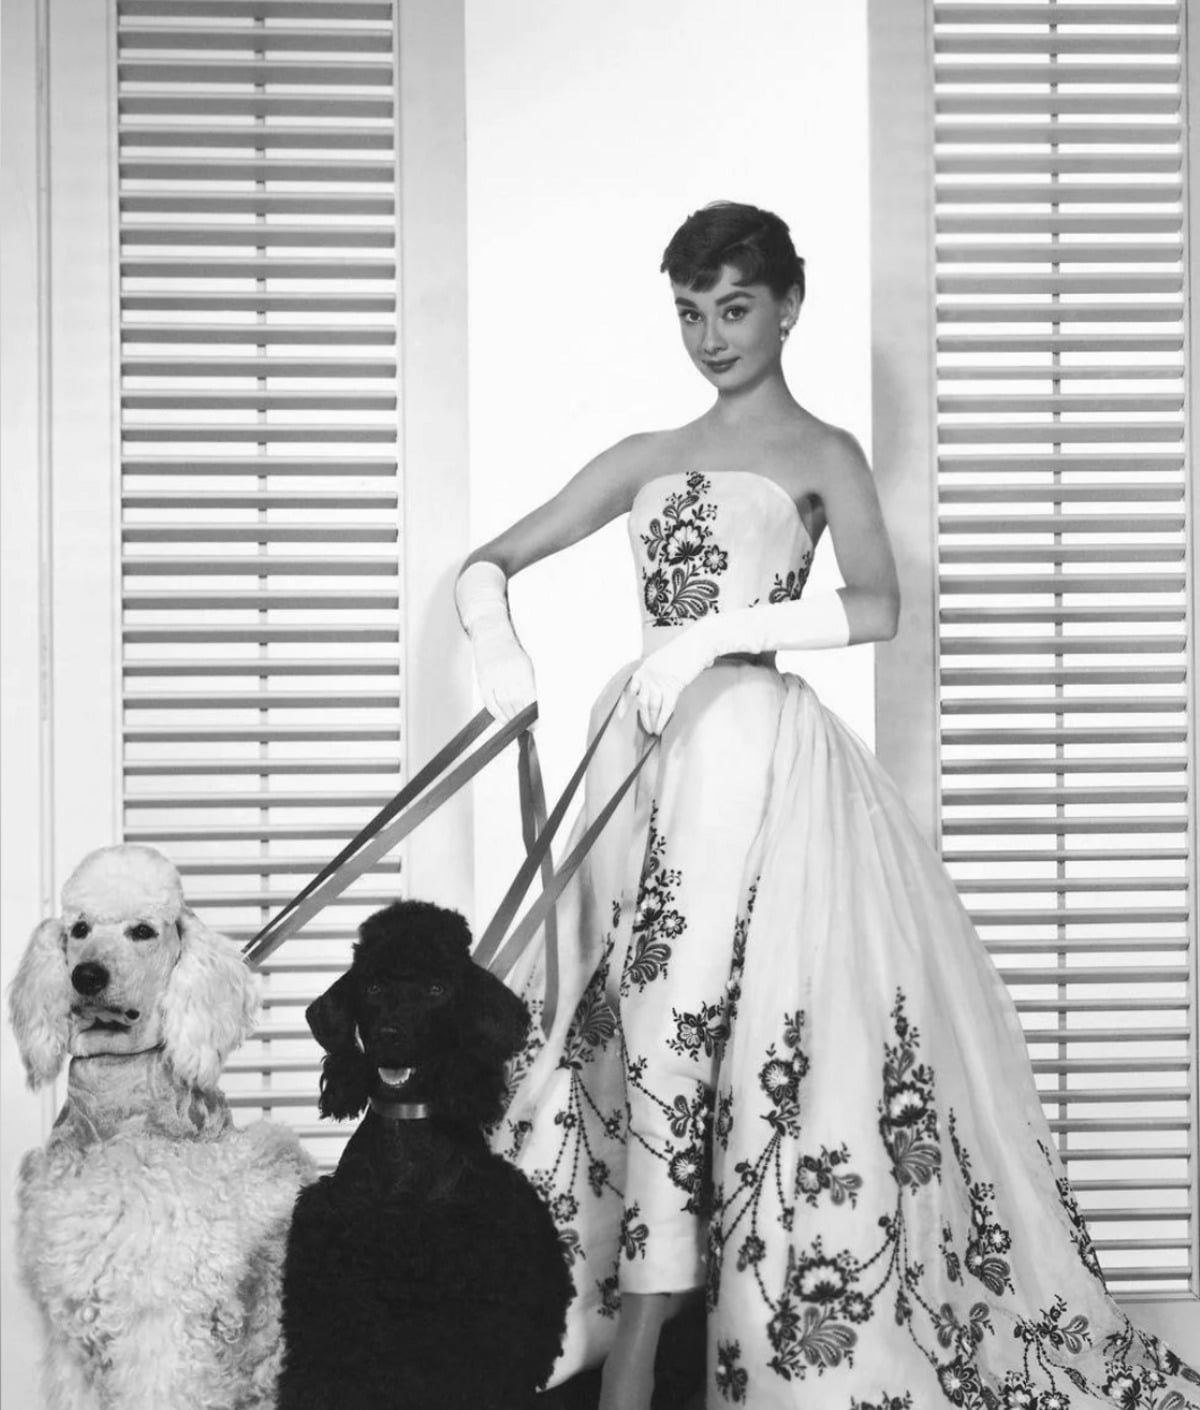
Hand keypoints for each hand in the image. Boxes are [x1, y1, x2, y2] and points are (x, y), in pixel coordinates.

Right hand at [455, 560, 536, 723]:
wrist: (490, 630)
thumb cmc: (516, 643)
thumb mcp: (530, 657)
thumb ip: (537, 677)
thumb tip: (548, 697)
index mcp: (520, 666)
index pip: (528, 696)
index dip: (535, 712)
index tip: (542, 720)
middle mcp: (505, 674)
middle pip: (516, 705)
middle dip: (526, 718)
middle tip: (535, 726)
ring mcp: (491, 679)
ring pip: (502, 707)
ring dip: (513, 719)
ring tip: (523, 725)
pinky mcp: (482, 682)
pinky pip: (490, 704)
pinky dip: (499, 715)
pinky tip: (507, 718)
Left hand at [626, 628, 714, 734]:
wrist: (699, 642)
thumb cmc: (687, 650)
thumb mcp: (666, 660)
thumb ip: (661, 674)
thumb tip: (662, 690)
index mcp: (646, 667)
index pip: (629, 688)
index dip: (624, 704)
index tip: (620, 716)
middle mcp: (649, 674)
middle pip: (641, 702)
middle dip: (643, 718)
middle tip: (645, 729)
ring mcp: (660, 680)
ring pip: (652, 707)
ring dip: (651, 721)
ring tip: (652, 731)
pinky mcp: (674, 686)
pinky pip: (666, 708)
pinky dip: (662, 720)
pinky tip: (660, 728)